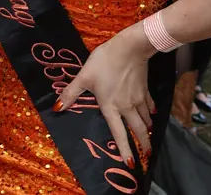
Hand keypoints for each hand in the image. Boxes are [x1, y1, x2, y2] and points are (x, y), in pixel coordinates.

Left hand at [54, 24, 157, 167]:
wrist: (130, 47)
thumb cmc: (105, 62)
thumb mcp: (84, 76)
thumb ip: (71, 93)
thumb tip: (56, 108)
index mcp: (111, 107)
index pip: (119, 133)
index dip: (125, 149)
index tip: (131, 163)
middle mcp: (127, 107)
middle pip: (138, 129)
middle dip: (143, 143)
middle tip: (147, 154)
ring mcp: (138, 98)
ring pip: (145, 118)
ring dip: (147, 129)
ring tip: (149, 136)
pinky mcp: (145, 88)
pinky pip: (149, 104)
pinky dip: (151, 111)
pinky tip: (153, 114)